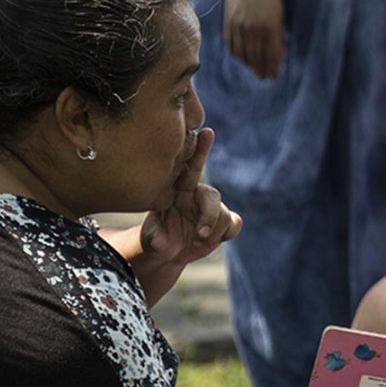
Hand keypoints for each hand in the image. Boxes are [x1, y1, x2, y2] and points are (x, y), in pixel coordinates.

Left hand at [140, 127, 242, 266]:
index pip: (190, 167)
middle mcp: (196, 194)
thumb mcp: (150, 239)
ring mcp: (211, 208)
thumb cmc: (154, 239)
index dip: (199, 150)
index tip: (206, 132)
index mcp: (177, 189)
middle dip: (210, 216)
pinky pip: (234, 223)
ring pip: (224, 214)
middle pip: (212, 196)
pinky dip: (227, 233)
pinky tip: (212, 240)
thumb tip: (161, 242)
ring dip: (214, 232)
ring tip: (196, 241)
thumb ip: (155, 238)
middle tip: (199, 236)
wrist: (166, 254)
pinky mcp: (223, 222)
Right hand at [225, 0, 284, 78]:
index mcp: (269, 27)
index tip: (274, 76)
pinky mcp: (229, 21)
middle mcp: (253, 29)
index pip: (271, 55)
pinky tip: (241, 57)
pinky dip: (236, 53)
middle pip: (256, 57)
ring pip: (243, 53)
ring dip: (249, 64)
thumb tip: (279, 54)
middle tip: (264, 77)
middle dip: (260, 70)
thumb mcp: (280, 14)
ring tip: (254, 69)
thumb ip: (279, 35)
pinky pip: (231, 43)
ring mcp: (239, 25)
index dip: (272, 68)